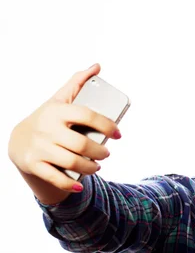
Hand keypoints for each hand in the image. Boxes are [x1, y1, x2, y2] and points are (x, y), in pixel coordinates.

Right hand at [8, 64, 120, 193]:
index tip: (118, 134)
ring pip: (72, 162)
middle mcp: (47, 128)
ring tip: (97, 166)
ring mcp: (39, 148)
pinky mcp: (34, 164)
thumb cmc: (49, 120)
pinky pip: (56, 178)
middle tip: (106, 153)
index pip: (88, 116)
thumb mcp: (60, 100)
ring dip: (90, 168)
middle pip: (82, 144)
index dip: (108, 125)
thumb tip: (97, 66)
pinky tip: (79, 185)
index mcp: (57, 110)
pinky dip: (70, 184)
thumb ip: (78, 83)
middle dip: (100, 152)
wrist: (19, 141)